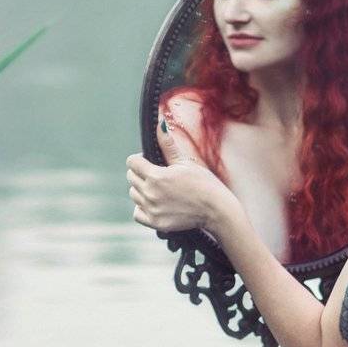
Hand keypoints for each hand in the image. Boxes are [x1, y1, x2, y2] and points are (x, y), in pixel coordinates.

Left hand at [127, 121, 235, 235]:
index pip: (132, 163)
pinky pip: (137, 213)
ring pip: (134, 195)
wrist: (216, 210)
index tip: (151, 161)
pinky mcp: (155, 223)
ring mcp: (152, 210)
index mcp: (156, 176)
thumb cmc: (204, 183)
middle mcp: (150, 193)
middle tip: (158, 175)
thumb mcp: (185, 162)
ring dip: (142, 190)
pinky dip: (142, 208)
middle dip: (141, 173)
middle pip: (131, 178)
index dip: (140, 159)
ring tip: (159, 189)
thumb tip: (160, 123)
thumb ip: (168, 145)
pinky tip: (155, 203)